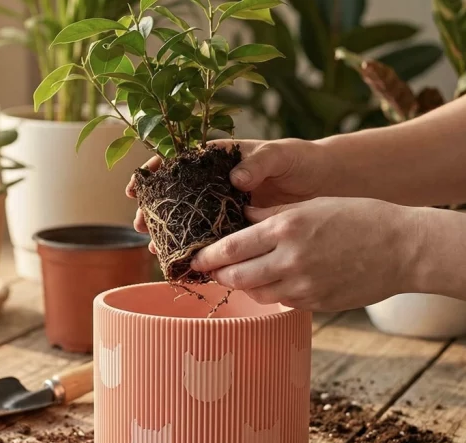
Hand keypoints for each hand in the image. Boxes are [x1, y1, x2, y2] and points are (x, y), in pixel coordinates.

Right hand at [125, 138, 327, 244]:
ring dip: (168, 234)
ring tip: (153, 248)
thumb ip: (260, 162)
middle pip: (175, 195)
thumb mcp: (282, 154)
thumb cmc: (302, 160)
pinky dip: (196, 251)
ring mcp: (224, 207)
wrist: (325, 184)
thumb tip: (236, 177)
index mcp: (221, 159)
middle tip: (139, 224)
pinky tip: (182, 263)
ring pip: (188, 220)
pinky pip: (212, 240)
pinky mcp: (237, 229)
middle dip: (154, 209)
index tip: (139, 185)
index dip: (155, 172)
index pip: (179, 161)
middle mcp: (216, 183)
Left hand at [191, 197, 424, 311]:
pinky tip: (276, 281)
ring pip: (257, 293)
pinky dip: (273, 292)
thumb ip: (274, 214)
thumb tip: (243, 216)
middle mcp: (290, 259)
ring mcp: (304, 286)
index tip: (193, 258)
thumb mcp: (314, 205)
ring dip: (245, 285)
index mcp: (286, 228)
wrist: (405, 249)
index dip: (207, 256)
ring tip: (239, 276)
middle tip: (210, 271)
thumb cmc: (362, 218)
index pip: (231, 247)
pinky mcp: (316, 304)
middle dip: (220, 275)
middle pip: (236, 276)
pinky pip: (283, 301)